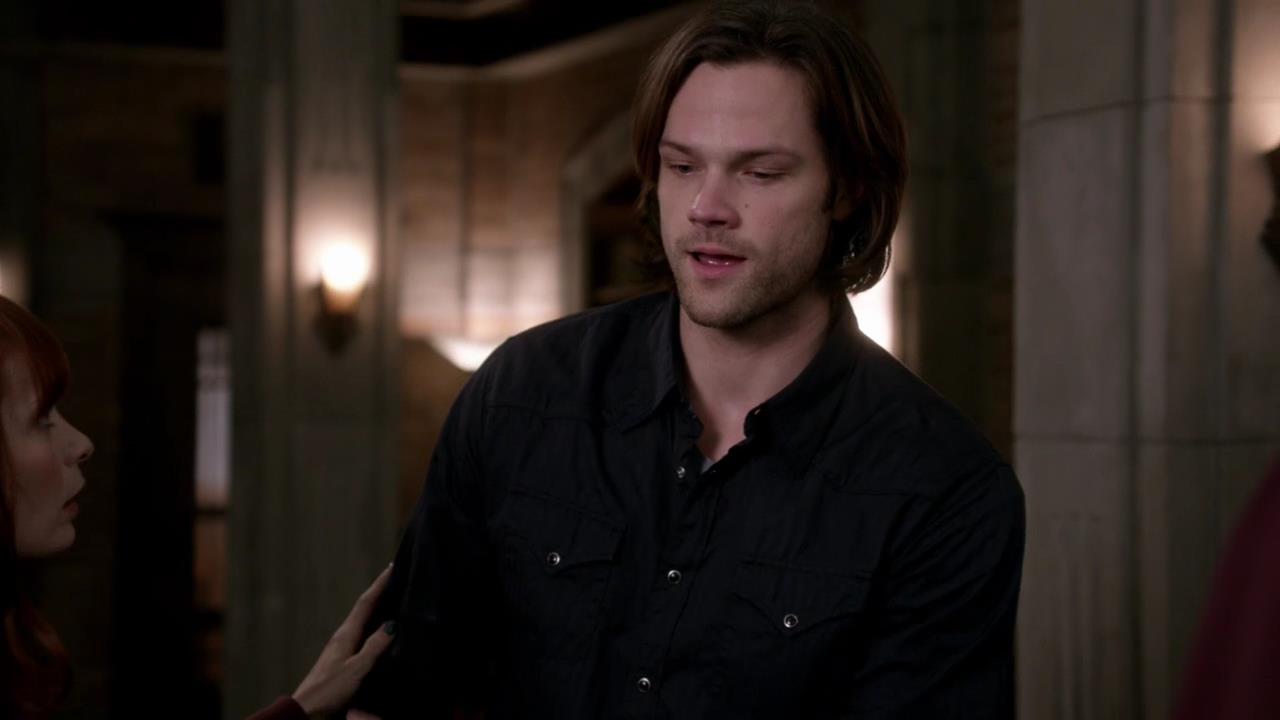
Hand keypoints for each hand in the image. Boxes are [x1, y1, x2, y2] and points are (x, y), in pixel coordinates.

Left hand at [292, 564, 396, 716]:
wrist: (307, 710)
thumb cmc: (329, 689)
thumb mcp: (356, 669)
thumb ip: (374, 647)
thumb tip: (391, 625)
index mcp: (346, 634)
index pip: (366, 603)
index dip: (379, 584)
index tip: (392, 567)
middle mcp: (343, 636)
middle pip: (364, 608)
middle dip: (379, 592)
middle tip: (395, 578)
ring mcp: (341, 647)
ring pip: (363, 621)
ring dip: (376, 608)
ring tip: (392, 599)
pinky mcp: (342, 658)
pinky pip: (362, 634)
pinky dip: (373, 626)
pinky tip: (380, 632)